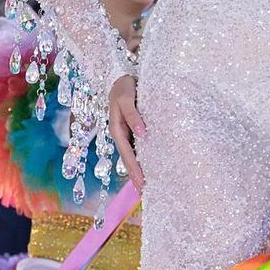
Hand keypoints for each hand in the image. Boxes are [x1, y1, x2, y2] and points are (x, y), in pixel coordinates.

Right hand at [108, 74, 144, 191]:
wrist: (122, 76)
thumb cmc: (124, 86)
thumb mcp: (126, 98)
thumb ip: (133, 115)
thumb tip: (142, 134)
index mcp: (117, 130)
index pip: (128, 156)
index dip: (134, 171)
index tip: (143, 185)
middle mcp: (121, 134)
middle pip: (129, 160)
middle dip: (136, 177)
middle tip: (146, 193)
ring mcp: (127, 133)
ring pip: (134, 155)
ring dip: (140, 170)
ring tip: (148, 185)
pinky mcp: (133, 129)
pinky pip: (139, 147)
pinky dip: (144, 158)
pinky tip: (151, 165)